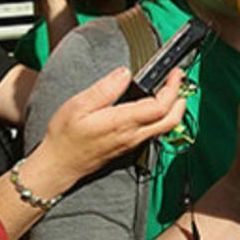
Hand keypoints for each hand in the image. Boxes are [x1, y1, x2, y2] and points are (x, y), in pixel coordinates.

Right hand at [37, 66, 187, 189]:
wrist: (59, 166)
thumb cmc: (65, 138)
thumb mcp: (78, 106)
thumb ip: (104, 89)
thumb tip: (124, 74)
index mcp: (122, 123)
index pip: (159, 106)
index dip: (172, 88)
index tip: (175, 73)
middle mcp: (132, 135)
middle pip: (171, 120)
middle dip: (181, 98)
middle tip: (179, 80)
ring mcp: (133, 143)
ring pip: (165, 127)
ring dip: (174, 108)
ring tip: (170, 89)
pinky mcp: (129, 146)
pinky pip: (154, 132)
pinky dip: (163, 116)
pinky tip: (155, 105)